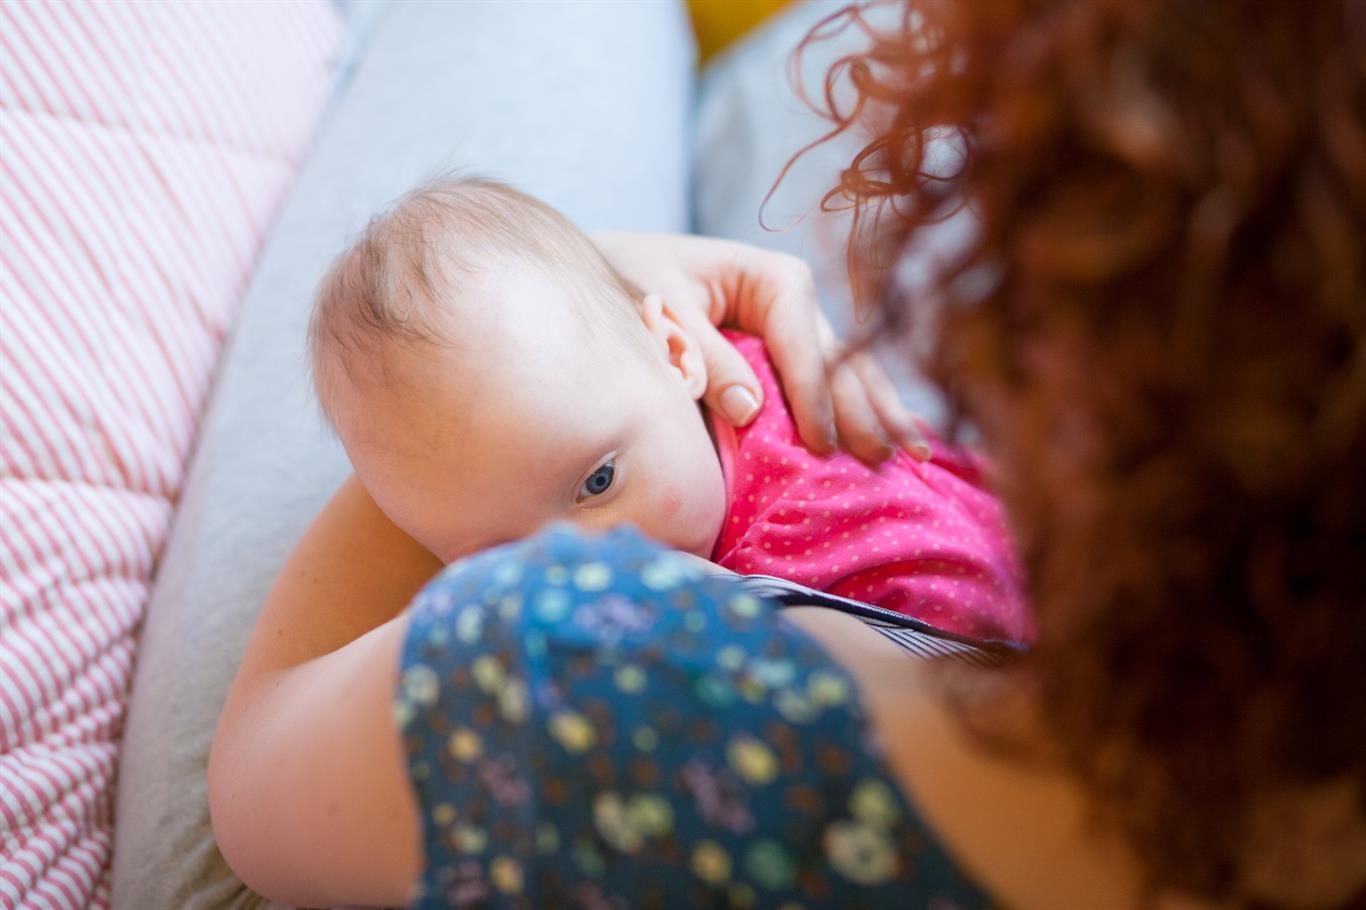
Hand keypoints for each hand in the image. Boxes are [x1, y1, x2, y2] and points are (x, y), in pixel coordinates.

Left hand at [594, 231, 929, 463]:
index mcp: (772, 278)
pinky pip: (834, 384)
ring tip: (916, 455)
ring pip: (851, 374)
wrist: (620, 272)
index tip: (821, 445)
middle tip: (886, 460)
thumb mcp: (662, 312)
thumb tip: (751, 409)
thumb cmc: (635, 284)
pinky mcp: (793, 352)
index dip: (815, 396)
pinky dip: (864, 412)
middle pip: (842, 361)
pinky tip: (902, 437)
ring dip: (882, 415)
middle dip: (865, 411)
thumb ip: (704, 357)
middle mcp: (799, 299)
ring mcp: (801, 326)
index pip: (803, 345)